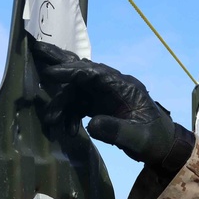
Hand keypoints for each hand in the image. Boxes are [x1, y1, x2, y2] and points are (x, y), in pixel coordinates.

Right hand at [30, 39, 193, 171]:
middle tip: (34, 49)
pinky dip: (68, 115)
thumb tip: (91, 124)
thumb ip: (117, 131)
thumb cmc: (155, 140)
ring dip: (61, 104)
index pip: (95, 73)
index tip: (51, 74)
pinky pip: (77, 105)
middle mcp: (111, 86)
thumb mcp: (139, 138)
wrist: (163, 148)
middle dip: (59, 61)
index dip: (72, 72)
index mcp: (124, 86)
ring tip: (51, 121)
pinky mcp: (99, 106)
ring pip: (75, 91)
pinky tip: (66, 130)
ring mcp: (104, 95)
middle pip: (82, 69)